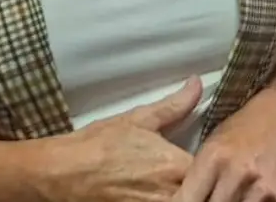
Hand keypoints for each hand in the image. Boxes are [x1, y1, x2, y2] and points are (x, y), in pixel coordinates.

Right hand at [39, 78, 200, 201]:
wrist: (62, 172)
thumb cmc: (98, 144)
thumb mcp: (138, 119)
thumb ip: (174, 106)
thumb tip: (196, 84)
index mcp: (175, 164)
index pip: (212, 170)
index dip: (212, 167)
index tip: (211, 163)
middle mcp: (170, 192)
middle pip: (204, 193)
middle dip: (205, 186)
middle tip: (200, 177)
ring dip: (187, 195)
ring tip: (174, 184)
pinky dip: (166, 200)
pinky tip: (157, 192)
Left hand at [174, 86, 275, 201]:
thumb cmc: (245, 127)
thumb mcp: (212, 143)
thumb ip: (198, 174)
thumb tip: (185, 197)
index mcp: (213, 157)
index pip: (187, 200)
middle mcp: (236, 173)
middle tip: (209, 199)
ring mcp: (260, 188)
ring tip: (229, 196)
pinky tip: (249, 198)